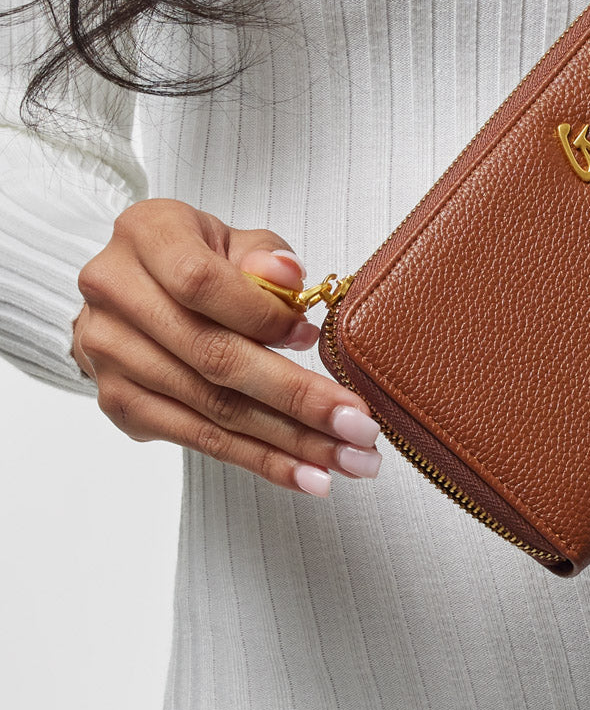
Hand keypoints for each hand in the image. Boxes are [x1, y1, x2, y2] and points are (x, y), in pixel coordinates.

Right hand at [71, 198, 381, 497]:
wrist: (137, 289)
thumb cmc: (199, 257)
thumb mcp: (235, 238)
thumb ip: (264, 255)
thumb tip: (289, 278)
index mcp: (146, 236)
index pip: (201, 283)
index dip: (262, 315)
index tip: (314, 339)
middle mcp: (116, 295)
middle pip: (214, 358)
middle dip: (297, 398)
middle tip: (359, 427)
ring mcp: (111, 355)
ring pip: (212, 409)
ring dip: (288, 443)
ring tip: (348, 462)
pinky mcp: (119, 404)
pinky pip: (199, 439)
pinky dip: (259, 460)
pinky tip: (307, 474)